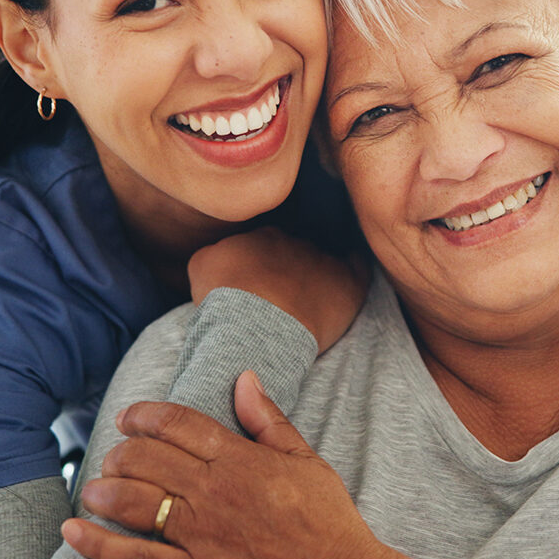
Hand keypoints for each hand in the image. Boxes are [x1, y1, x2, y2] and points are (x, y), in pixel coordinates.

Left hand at [62, 372, 427, 558]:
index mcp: (241, 460)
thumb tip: (244, 377)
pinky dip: (100, 545)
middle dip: (123, 450)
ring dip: (105, 489)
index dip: (147, 414)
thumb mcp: (305, 459)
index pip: (180, 424)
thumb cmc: (325, 518)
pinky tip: (75, 531)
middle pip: (149, 459)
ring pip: (136, 503)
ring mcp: (202, 537)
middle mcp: (215, 493)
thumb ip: (268, 419)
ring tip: (93, 484)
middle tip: (114, 452)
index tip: (130, 415)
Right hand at [187, 227, 368, 352]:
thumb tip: (221, 255)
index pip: (264, 244)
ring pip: (323, 260)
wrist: (256, 323)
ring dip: (317, 275)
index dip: (260, 266)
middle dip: (288, 269)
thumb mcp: (201, 265)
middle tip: (279, 299)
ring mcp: (323, 260)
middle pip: (294, 252)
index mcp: (262, 236)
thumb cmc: (225, 300)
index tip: (255, 286)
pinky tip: (350, 277)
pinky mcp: (347, 283)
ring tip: (309, 300)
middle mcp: (295, 241)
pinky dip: (354, 270)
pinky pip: (358, 267)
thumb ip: (215, 252)